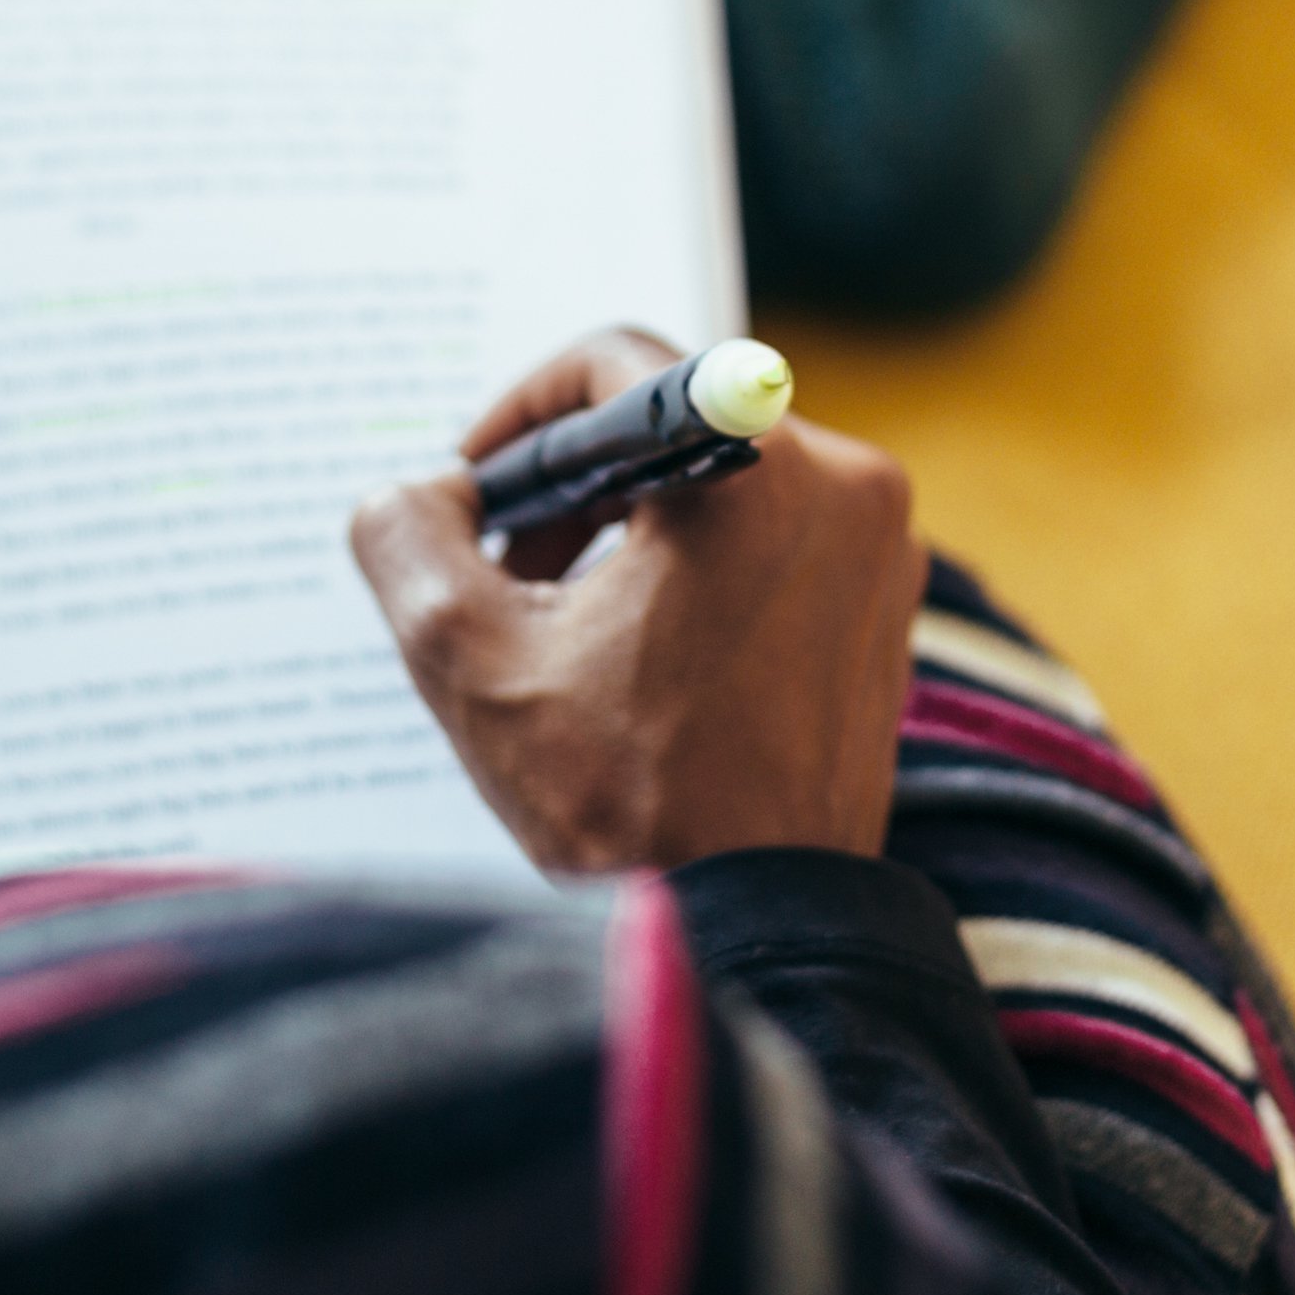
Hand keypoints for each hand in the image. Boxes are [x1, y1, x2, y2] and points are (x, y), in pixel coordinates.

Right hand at [350, 329, 925, 876]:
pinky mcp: (885, 610)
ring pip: (721, 485)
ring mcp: (878, 551)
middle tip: (500, 572)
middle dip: (570, 488)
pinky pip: (773, 543)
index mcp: (754, 472)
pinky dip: (695, 571)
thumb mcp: (470, 659)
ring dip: (628, 532)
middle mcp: (845, 487)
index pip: (615, 364)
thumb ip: (409, 538)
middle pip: (672, 426)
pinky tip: (633, 657)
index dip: (519, 416)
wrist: (760, 930)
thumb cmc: (627, 802)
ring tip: (557, 627)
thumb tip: (422, 490)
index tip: (471, 491)